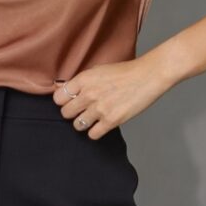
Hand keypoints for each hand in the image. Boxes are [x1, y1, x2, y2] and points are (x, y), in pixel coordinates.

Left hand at [50, 56, 166, 137]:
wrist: (148, 76)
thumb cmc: (125, 72)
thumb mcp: (98, 70)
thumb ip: (81, 82)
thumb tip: (64, 90)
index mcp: (84, 79)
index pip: (58, 98)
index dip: (64, 101)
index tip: (70, 102)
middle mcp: (89, 94)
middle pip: (65, 113)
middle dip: (72, 113)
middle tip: (82, 111)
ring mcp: (100, 109)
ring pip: (77, 125)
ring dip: (83, 123)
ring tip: (93, 118)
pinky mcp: (111, 121)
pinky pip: (92, 134)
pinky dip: (96, 132)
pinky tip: (101, 125)